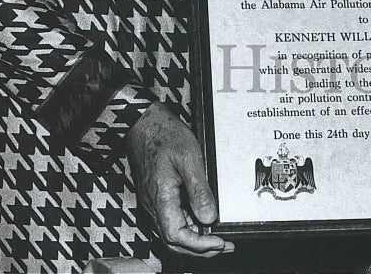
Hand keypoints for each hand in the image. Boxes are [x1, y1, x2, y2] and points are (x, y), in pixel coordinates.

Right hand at [126, 102, 233, 256]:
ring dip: (195, 239)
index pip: (177, 236)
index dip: (199, 244)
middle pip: (174, 241)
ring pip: (173, 232)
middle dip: (200, 249)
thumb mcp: (189, 158)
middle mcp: (154, 206)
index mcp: (160, 199)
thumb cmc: (165, 135)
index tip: (219, 242)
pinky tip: (203, 220)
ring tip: (218, 238)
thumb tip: (209, 218)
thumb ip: (199, 190)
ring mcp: (154, 202)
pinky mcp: (157, 196)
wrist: (145, 122)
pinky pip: (171, 219)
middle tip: (224, 246)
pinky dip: (189, 226)